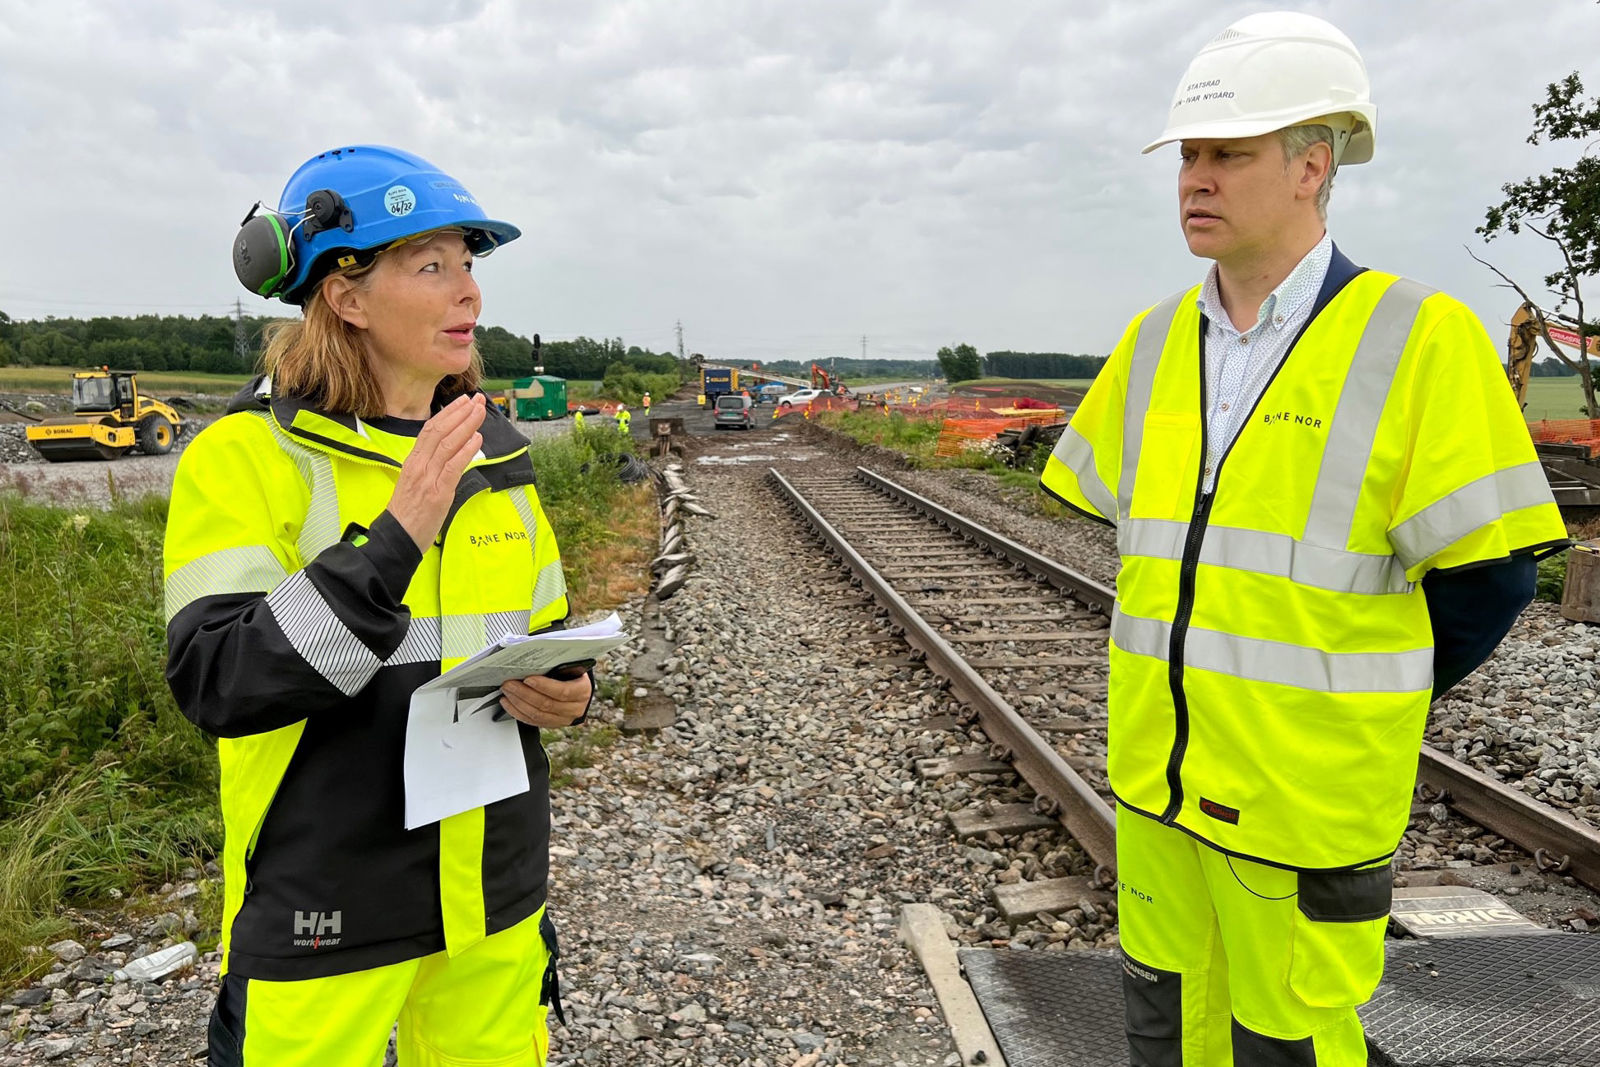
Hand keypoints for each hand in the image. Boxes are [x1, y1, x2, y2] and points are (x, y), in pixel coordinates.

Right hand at [387, 394, 485, 552]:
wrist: (396, 538)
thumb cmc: (407, 514)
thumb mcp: (414, 483)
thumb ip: (429, 467)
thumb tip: (449, 454)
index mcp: (412, 461)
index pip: (430, 429)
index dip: (449, 413)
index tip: (464, 401)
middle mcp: (418, 466)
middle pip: (440, 431)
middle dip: (461, 413)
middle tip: (478, 399)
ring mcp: (427, 478)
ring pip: (448, 444)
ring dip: (467, 425)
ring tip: (481, 412)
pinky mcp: (438, 493)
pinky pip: (454, 467)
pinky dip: (467, 450)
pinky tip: (477, 439)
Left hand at [496, 671, 592, 728]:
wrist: (579, 691)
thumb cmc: (573, 676)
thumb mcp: (571, 667)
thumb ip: (558, 665)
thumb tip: (534, 660)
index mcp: (581, 691)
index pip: (562, 691)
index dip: (544, 686)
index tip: (528, 679)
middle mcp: (574, 709)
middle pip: (546, 704)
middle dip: (524, 693)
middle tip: (510, 683)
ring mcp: (563, 719)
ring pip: (537, 714)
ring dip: (518, 703)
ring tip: (507, 691)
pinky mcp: (551, 724)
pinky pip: (532, 721)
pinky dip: (517, 712)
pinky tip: (508, 703)